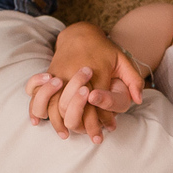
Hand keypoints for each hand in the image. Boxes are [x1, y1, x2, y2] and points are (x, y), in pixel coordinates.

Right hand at [26, 22, 144, 142]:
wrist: (80, 33)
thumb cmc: (104, 50)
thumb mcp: (123, 61)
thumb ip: (133, 80)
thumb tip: (138, 100)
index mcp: (95, 72)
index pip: (98, 102)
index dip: (103, 119)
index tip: (108, 130)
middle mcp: (74, 74)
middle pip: (75, 106)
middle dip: (85, 125)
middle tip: (95, 139)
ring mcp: (59, 74)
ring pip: (54, 102)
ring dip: (59, 121)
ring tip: (67, 135)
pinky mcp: (48, 74)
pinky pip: (38, 93)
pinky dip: (35, 108)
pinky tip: (36, 122)